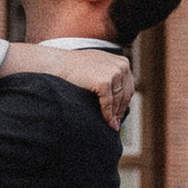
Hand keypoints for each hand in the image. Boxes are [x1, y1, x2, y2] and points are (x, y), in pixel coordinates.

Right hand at [8, 42, 132, 129]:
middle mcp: (121, 66)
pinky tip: (106, 122)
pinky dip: (108, 114)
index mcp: (122, 62)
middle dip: (120, 110)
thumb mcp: (98, 65)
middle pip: (125, 95)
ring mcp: (114, 73)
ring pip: (118, 101)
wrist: (58, 64)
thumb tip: (118, 94)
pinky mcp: (105, 82)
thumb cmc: (74, 66)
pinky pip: (108, 103)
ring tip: (112, 126)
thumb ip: (111, 74)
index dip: (123, 102)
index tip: (119, 114)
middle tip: (116, 123)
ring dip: (115, 115)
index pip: (128, 87)